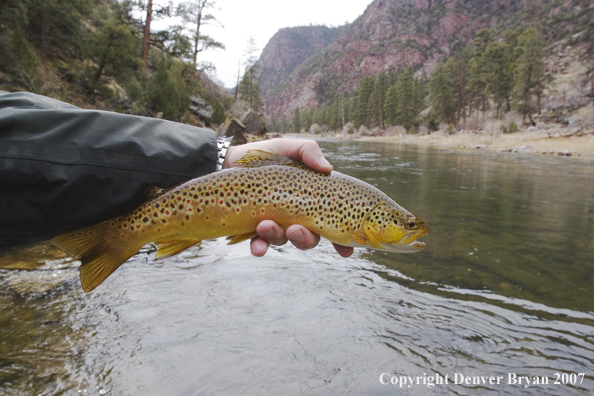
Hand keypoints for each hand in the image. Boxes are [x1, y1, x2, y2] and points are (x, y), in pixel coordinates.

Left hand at [225, 139, 353, 257]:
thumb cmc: (265, 154)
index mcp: (309, 200)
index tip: (346, 251)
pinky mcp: (253, 229)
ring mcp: (275, 224)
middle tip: (294, 229)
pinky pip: (260, 244)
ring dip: (277, 237)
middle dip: (304, 238)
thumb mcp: (289, 147)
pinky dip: (260, 247)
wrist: (229, 159)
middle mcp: (295, 216)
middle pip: (308, 238)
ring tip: (265, 225)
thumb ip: (309, 151)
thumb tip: (328, 168)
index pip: (330, 222)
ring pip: (283, 241)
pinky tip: (257, 247)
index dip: (340, 239)